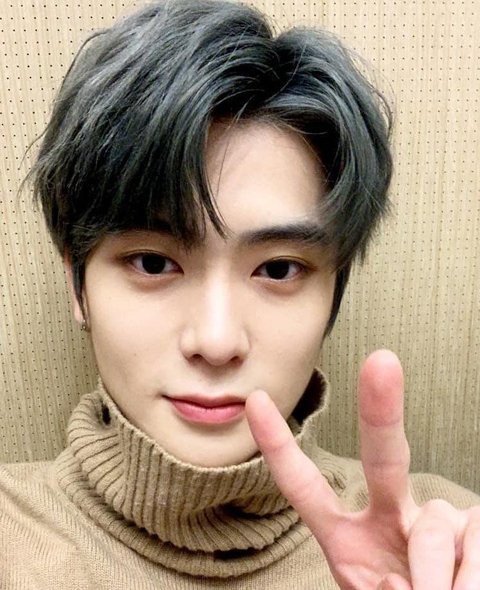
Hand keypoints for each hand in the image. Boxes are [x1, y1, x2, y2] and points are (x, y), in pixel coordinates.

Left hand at [245, 350, 479, 589]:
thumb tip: (404, 582)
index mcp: (347, 537)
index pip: (304, 485)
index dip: (279, 445)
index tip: (256, 400)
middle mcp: (388, 517)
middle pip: (383, 457)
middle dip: (380, 410)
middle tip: (382, 361)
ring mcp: (436, 518)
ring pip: (433, 528)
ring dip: (435, 577)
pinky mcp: (477, 524)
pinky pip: (473, 541)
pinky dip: (468, 577)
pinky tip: (465, 584)